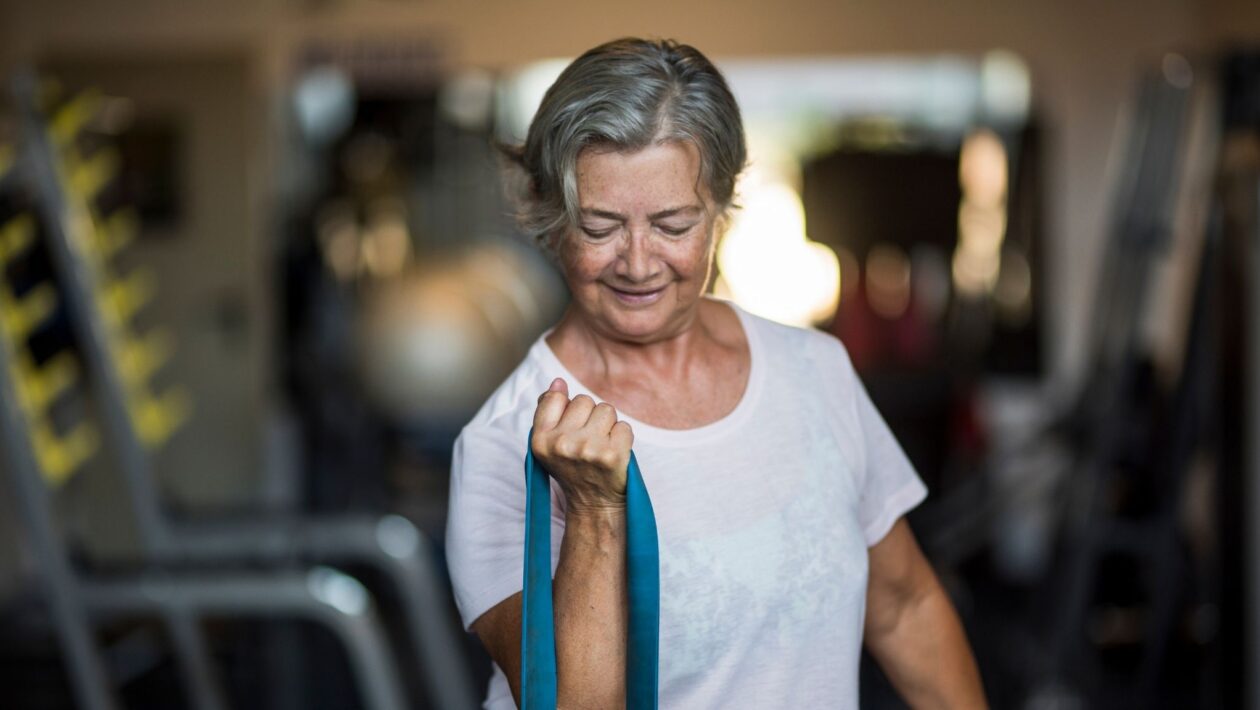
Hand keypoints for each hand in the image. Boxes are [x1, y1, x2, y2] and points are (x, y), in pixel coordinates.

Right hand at [531, 378, 633, 514]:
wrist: (594, 504)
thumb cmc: (573, 468)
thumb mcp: (550, 443)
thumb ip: (549, 410)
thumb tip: (558, 382)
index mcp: (540, 440)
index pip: (555, 397)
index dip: (568, 408)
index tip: (571, 427)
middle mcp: (561, 444)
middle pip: (584, 400)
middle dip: (590, 416)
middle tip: (588, 440)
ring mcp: (587, 449)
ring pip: (606, 410)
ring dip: (608, 425)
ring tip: (601, 445)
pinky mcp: (612, 455)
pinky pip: (624, 427)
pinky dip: (623, 438)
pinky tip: (613, 453)